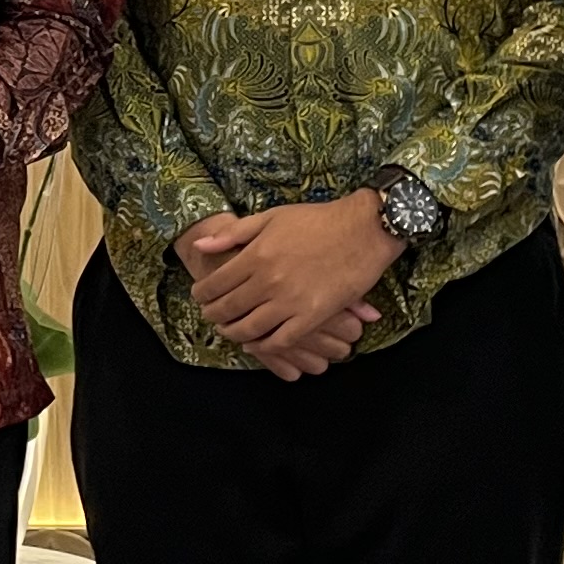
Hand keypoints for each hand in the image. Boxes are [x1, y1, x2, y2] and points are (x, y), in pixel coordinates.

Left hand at [179, 198, 396, 380]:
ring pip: (250, 329)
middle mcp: (268, 282)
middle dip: (213, 315)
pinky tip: (257, 343)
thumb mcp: (271, 217)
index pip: (215, 284)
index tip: (200, 296)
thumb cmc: (317, 220)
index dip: (202, 294)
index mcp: (256, 255)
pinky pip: (280, 341)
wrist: (363, 230)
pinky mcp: (312, 317)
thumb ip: (233, 233)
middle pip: (228, 309)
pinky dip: (264, 346)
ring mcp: (290, 302)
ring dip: (234, 333)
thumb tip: (200, 245)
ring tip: (230, 329)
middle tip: (211, 315)